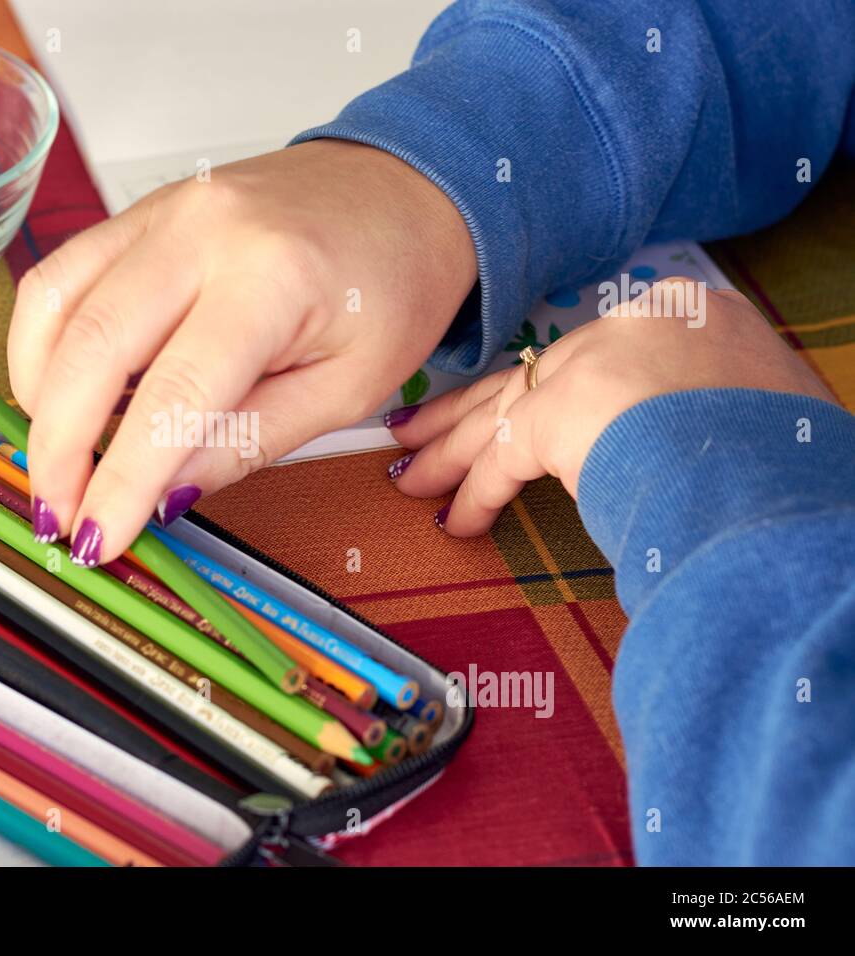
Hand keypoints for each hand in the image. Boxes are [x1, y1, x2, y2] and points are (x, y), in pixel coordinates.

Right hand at [8, 140, 476, 563]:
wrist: (400, 190)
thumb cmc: (391, 286)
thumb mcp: (348, 389)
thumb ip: (250, 440)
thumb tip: (166, 493)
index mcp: (271, 278)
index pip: (174, 394)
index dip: (124, 477)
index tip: (98, 537)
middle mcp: (202, 232)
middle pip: (92, 347)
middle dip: (59, 448)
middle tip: (57, 515)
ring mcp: (161, 212)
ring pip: (56, 304)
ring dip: (39, 396)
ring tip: (57, 461)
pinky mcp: (139, 213)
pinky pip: (62, 276)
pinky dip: (44, 343)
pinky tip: (59, 394)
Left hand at [386, 280, 833, 535]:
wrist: (783, 471)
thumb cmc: (788, 453)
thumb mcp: (757, 406)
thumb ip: (701, 406)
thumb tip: (681, 440)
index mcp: (689, 314)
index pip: (592, 355)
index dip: (543, 387)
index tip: (511, 406)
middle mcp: (634, 326)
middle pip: (533, 374)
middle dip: (469, 412)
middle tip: (419, 430)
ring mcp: (594, 364)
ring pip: (504, 410)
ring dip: (452, 452)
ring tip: (411, 475)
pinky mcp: (560, 413)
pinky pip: (502, 463)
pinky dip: (476, 494)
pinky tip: (457, 520)